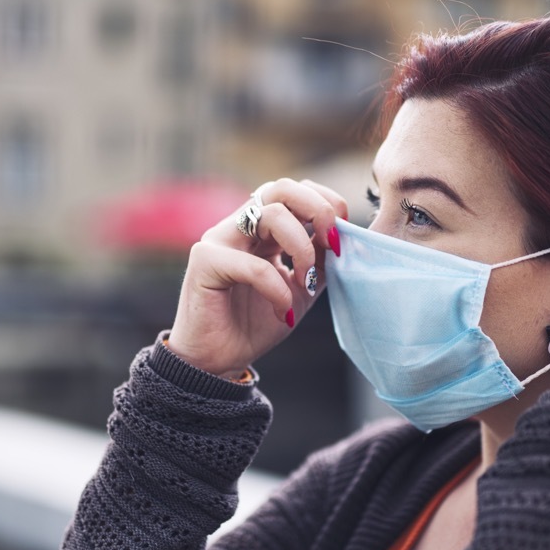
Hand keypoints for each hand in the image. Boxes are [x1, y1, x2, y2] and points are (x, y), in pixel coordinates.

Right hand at [166, 178, 347, 377]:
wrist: (218, 362)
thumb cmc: (254, 325)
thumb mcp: (300, 289)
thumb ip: (320, 261)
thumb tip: (344, 235)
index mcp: (262, 229)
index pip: (295, 191)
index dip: (325, 203)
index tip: (340, 238)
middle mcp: (240, 227)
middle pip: (282, 187)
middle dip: (317, 210)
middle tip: (331, 244)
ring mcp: (219, 239)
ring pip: (270, 215)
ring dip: (302, 249)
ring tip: (305, 284)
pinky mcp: (205, 261)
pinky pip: (254, 266)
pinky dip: (278, 289)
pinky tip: (283, 312)